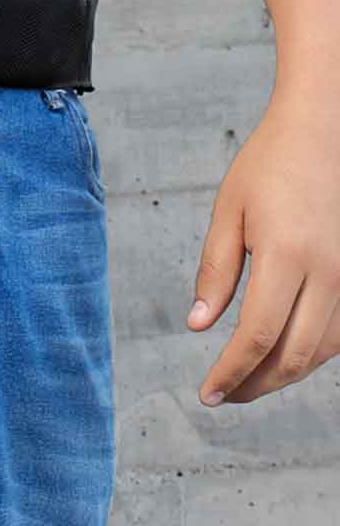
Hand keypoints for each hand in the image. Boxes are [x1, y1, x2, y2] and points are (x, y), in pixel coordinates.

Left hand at [189, 89, 339, 405]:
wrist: (326, 130)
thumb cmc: (269, 166)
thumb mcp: (228, 212)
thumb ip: (215, 271)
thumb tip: (199, 326)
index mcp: (287, 256)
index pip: (257, 337)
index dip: (232, 373)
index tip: (208, 393)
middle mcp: (329, 272)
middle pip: (294, 355)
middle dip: (255, 384)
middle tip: (222, 396)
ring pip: (323, 350)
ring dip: (283, 375)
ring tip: (246, 381)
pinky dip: (311, 353)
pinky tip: (282, 355)